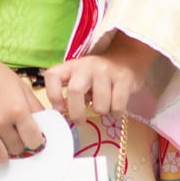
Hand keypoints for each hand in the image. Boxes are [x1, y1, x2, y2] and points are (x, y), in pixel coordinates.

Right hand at [0, 17, 46, 171]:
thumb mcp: (21, 86)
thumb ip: (34, 107)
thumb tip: (45, 127)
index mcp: (17, 109)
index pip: (34, 140)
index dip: (36, 140)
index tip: (33, 138)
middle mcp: (1, 122)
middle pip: (17, 149)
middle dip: (19, 145)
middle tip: (16, 137)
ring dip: (5, 155)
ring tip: (4, 146)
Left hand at [42, 31, 166, 125]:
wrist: (126, 59)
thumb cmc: (97, 77)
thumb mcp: (80, 80)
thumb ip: (70, 94)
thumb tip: (64, 115)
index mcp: (71, 66)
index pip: (53, 76)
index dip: (53, 95)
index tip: (60, 110)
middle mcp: (87, 66)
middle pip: (75, 90)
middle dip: (76, 113)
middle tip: (80, 121)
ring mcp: (106, 71)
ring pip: (100, 105)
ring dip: (102, 112)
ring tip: (104, 106)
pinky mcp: (124, 78)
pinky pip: (117, 106)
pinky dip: (116, 113)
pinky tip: (115, 107)